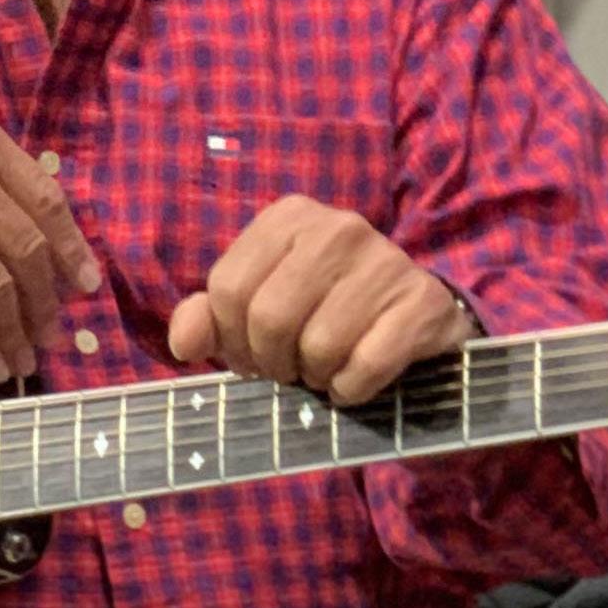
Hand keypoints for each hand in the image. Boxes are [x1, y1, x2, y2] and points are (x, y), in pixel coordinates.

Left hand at [166, 195, 470, 405]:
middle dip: (273, 363)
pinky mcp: (423, 302)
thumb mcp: (259, 308)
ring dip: (317, 377)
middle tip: (291, 370)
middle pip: (270, 317)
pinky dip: (353, 388)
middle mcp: (338, 226)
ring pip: (320, 345)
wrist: (417, 324)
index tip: (253, 357)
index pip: (228, 288)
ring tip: (327, 369)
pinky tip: (357, 380)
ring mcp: (386, 260)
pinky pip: (367, 365)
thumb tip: (185, 344)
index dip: (232, 339)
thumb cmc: (324, 314)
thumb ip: (210, 318)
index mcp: (289, 218)